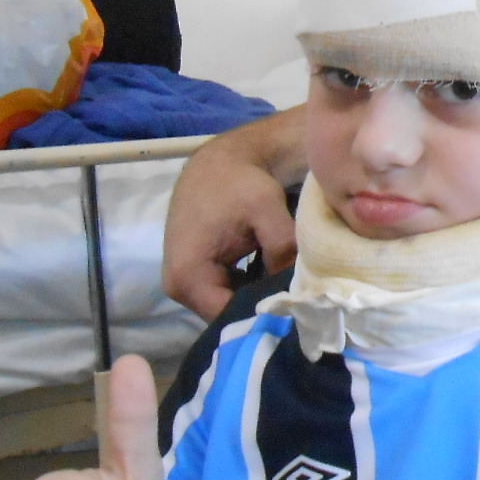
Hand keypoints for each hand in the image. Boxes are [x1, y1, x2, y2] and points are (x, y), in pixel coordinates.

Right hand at [163, 110, 302, 319]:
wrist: (218, 161)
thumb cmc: (239, 182)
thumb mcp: (266, 209)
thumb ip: (282, 247)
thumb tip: (297, 287)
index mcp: (188, 277)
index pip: (229, 318)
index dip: (263, 317)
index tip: (297, 314)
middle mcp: (179, 288)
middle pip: (228, 316)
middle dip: (262, 311)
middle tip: (300, 306)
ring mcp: (184, 284)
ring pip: (228, 307)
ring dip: (257, 301)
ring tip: (292, 294)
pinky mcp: (196, 276)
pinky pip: (226, 294)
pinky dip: (250, 290)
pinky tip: (275, 282)